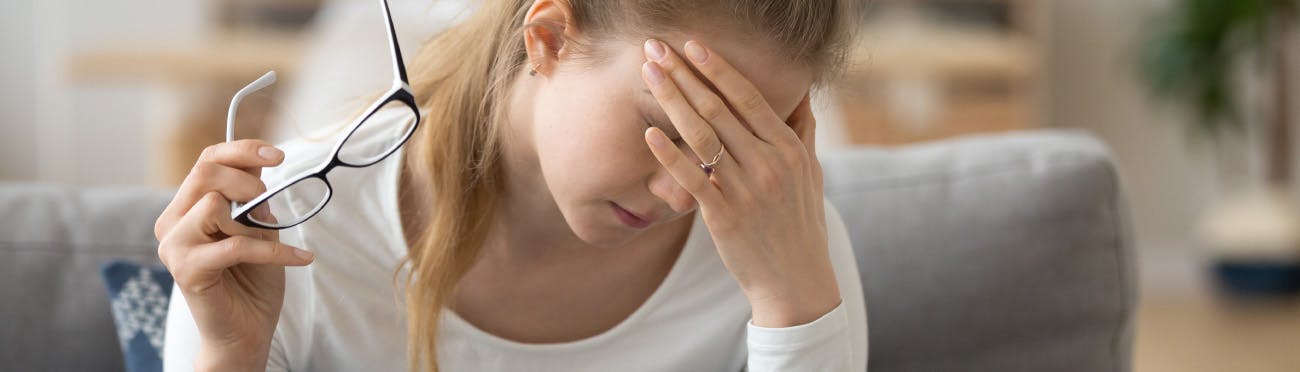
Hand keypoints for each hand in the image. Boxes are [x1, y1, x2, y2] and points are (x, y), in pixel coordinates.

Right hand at [154, 140, 314, 369]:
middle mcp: (171, 223)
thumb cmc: (252, 281)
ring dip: (251, 223)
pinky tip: (301, 258)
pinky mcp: (186, 269)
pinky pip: (236, 245)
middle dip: (246, 181)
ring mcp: (174, 246)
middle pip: (205, 173)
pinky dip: (274, 251)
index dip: (241, 151)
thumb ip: (254, 200)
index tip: (277, 155)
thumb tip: (261, 168)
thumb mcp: (260, 230)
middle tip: (268, 203)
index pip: (206, 162)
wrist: (245, 331)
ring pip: (213, 205)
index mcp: (186, 208)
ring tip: (266, 245)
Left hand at [639, 39, 839, 326]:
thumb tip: (801, 95)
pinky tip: (650, 134)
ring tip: (649, 76)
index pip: (749, 98)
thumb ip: (803, 131)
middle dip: (685, 75)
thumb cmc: (800, 224)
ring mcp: (746, 190)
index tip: (693, 46)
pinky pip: (692, 178)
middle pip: (719, 109)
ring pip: (702, 136)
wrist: (796, 280)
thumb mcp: (812, 174)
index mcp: (788, 149)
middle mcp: (769, 164)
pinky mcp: (724, 216)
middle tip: (657, 49)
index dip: (718, 69)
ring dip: (672, 102)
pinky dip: (670, 154)